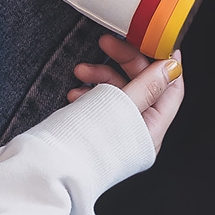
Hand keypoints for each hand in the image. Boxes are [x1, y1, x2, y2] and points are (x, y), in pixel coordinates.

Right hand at [68, 34, 184, 153]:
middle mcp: (138, 133)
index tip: (155, 40)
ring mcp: (118, 133)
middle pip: (143, 85)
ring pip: (119, 92)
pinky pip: (101, 105)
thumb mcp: (120, 105)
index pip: (171, 89)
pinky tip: (75, 92)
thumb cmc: (82, 144)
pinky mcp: (97, 132)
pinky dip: (90, 94)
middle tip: (106, 43)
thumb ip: (148, 84)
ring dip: (101, 76)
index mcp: (152, 130)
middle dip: (123, 62)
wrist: (42, 174)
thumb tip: (172, 66)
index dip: (166, 62)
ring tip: (80, 71)